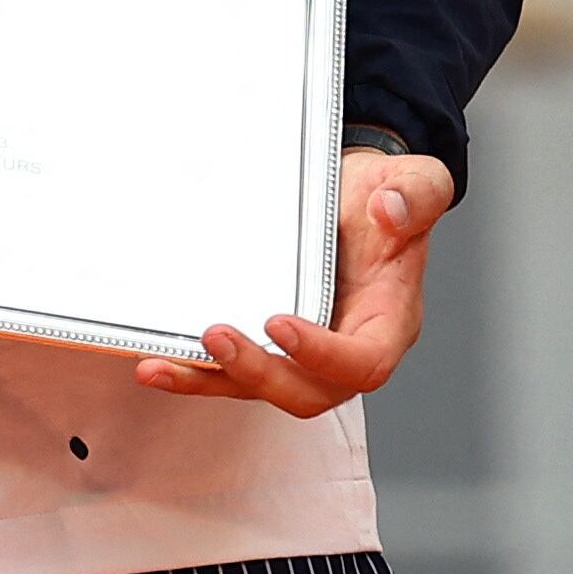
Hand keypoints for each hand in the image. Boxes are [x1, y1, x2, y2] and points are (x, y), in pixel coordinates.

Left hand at [134, 147, 454, 415]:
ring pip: (260, 388)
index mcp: (387, 319)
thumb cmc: (382, 195)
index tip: (280, 324)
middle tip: (215, 337)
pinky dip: (196, 371)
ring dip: (210, 381)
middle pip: (308, 391)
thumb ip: (415, 194)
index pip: (364, 362)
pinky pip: (234, 369)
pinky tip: (156, 361)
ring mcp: (303, 348)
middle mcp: (345, 344)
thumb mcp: (412, 182)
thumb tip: (389, 211)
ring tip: (161, 366)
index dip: (324, 356)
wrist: (353, 192)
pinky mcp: (268, 339)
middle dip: (259, 374)